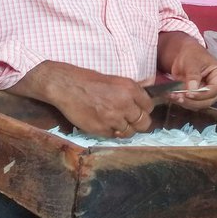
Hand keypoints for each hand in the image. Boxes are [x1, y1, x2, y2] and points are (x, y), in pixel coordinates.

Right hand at [9, 61, 153, 137]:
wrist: (67, 87)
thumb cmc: (90, 81)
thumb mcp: (116, 81)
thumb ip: (131, 92)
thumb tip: (143, 103)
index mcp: (130, 89)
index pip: (149, 107)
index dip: (144, 110)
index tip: (139, 111)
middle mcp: (125, 104)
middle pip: (144, 123)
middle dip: (139, 123)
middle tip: (131, 121)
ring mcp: (113, 118)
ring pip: (130, 132)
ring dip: (125, 129)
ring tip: (116, 123)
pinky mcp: (101, 129)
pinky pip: (114, 136)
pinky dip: (112, 132)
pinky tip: (105, 124)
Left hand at [163, 41, 216, 109]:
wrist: (184, 55)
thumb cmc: (192, 55)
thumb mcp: (192, 62)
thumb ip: (193, 75)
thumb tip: (192, 89)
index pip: (214, 90)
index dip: (201, 94)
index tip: (188, 94)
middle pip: (207, 101)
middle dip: (192, 101)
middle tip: (178, 97)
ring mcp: (208, 94)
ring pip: (198, 105)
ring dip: (185, 102)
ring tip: (172, 96)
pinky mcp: (198, 98)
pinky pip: (191, 103)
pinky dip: (181, 101)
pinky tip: (172, 96)